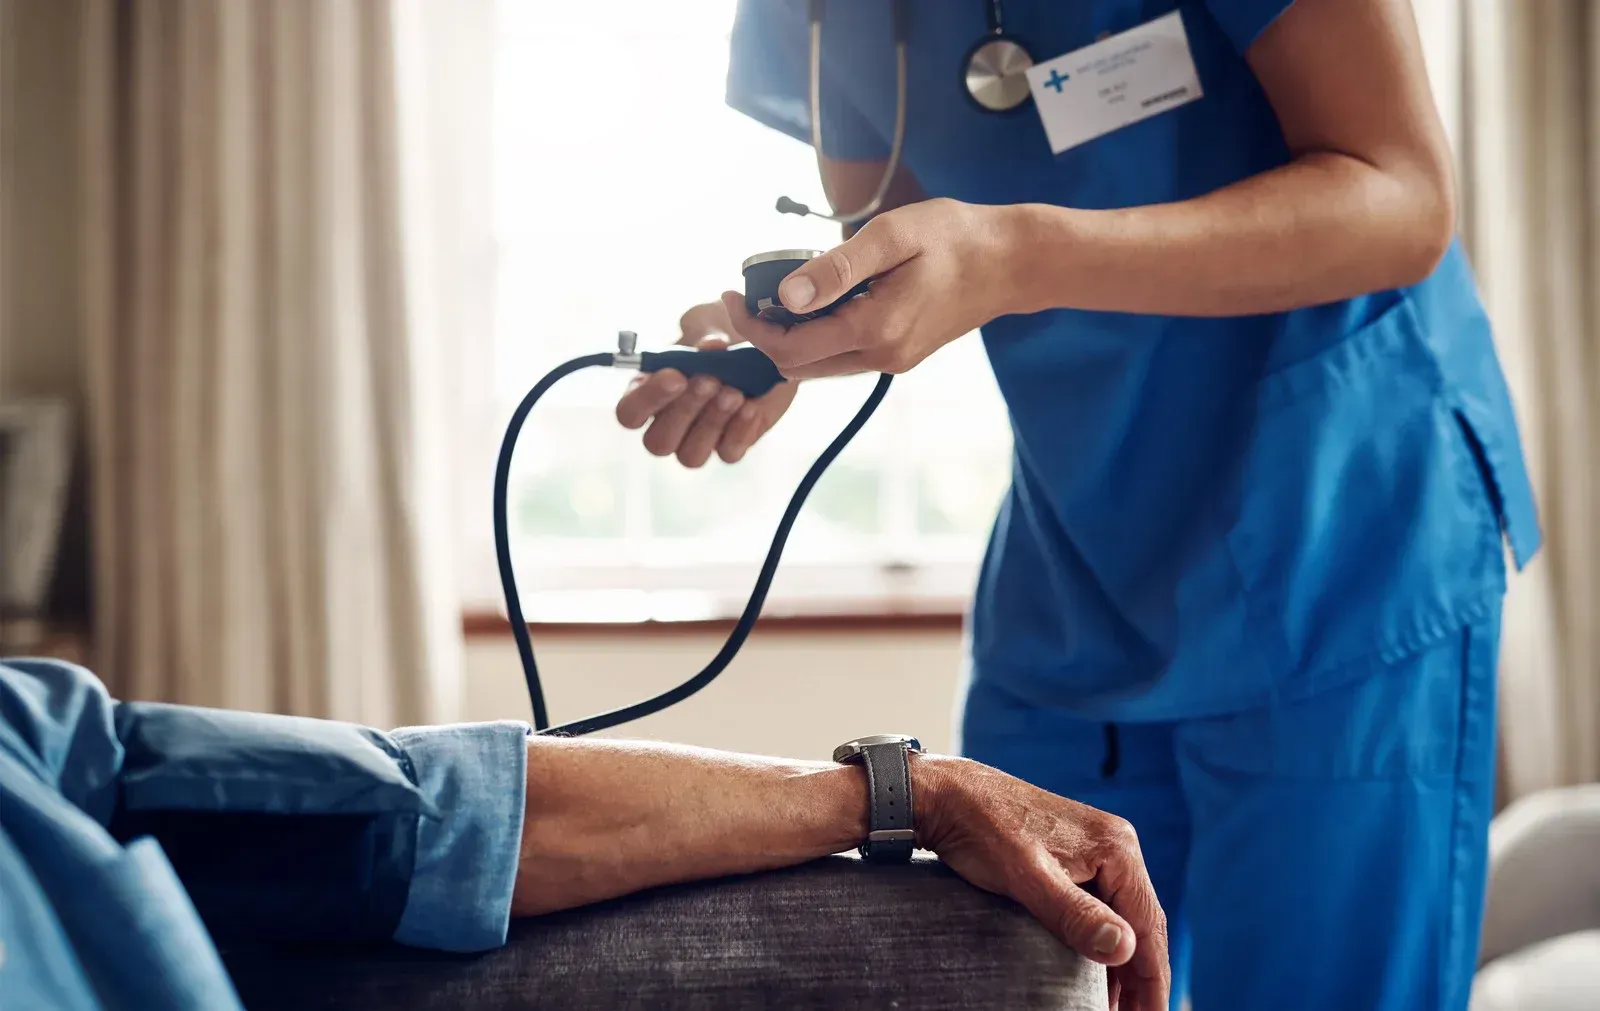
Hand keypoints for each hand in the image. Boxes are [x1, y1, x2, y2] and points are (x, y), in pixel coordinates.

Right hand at [614, 301, 797, 465]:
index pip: (629, 413)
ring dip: (712, 423)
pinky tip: (752, 407)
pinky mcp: (730, 447)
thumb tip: (711, 346)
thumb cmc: (721, 337)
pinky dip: (740, 431)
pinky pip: (729, 454)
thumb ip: (703, 335)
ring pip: (691, 456)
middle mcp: (667, 425)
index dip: (648, 399)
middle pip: (658, 442)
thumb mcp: (709, 325)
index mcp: (647, 395)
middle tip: (710, 380)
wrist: (760, 351)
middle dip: (685, 410)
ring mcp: (697, 442)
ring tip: (734, 393)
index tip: (675, 375)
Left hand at [730, 198, 1019, 379]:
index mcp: (877, 329)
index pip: (791, 349)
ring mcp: (893, 360)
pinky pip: (845, 357)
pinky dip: (819, 338)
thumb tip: (787, 295)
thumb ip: (837, 268)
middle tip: (746, 297)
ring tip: (775, 298)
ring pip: (820, 366)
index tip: (731, 294)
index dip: (752, 327)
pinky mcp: (901, 354)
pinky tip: (815, 304)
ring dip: (791, 339)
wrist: (1011, 261)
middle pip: (799, 367)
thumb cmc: (956, 237)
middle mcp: (883, 356)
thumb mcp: (892, 236)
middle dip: (766, 336)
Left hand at [915, 755, 1170, 1010]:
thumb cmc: (983, 829)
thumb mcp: (1027, 878)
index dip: (1152, 979)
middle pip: (1141, 924)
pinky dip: (1101, 941)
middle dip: (1140, 978)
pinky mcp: (1073, 856)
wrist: (947, 794)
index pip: (1148, 926)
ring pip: (1121, 917)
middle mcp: (1114, 846)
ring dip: (1122, 964)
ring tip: (1117, 1007)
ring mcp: (1095, 850)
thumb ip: (1075, 915)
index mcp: (1115, 849)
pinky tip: (1094, 969)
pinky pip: (1100, 906)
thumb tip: (1124, 948)